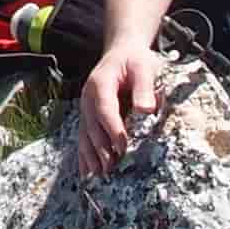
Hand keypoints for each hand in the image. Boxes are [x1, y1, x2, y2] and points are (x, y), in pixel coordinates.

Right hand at [76, 45, 159, 178]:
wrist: (122, 52)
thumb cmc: (135, 61)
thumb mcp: (144, 68)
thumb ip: (144, 88)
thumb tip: (146, 110)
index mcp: (100, 84)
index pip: (105, 110)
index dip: (113, 130)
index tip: (123, 147)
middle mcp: (88, 98)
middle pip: (92, 126)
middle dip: (101, 149)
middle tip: (111, 170)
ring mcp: (86, 108)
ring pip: (85, 135)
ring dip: (91, 156)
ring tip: (98, 176)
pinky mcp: (89, 116)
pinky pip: (84, 137)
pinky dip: (85, 155)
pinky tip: (86, 173)